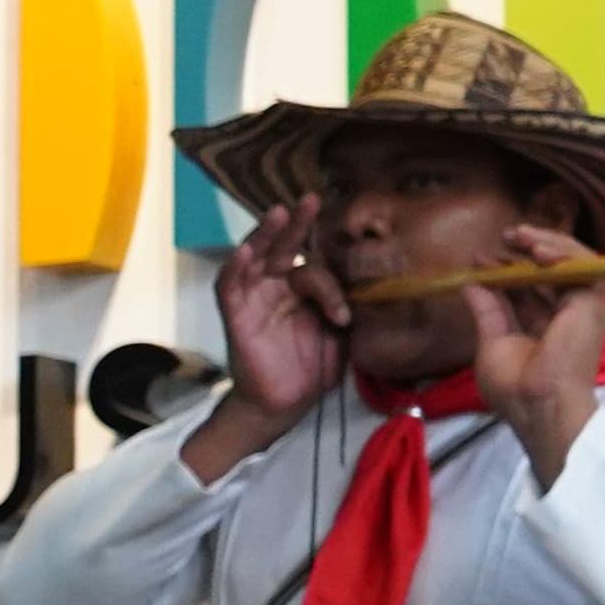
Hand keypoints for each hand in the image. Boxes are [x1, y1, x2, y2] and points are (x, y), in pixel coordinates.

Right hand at [181, 198, 347, 483]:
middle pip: (282, 247)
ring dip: (265, 235)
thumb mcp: (341, 333)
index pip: (313, 265)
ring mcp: (253, 299)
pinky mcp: (236, 316)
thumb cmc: (312, 368)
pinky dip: (236, 268)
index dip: (329, 270)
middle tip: (311, 200)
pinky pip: (230, 288)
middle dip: (296, 224)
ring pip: (255, 258)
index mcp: (300, 289)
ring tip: (278, 214)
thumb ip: (348, 305)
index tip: (348, 273)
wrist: (284, 404)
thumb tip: (374, 283)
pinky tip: (245, 251)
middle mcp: (274, 287)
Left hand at [466, 224, 604, 486]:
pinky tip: (537, 250)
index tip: (480, 257)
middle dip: (528, 247)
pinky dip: (564, 252)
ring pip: (572, 262)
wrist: (538, 403)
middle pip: (551, 270)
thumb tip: (470, 283)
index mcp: (542, 325)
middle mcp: (564, 313)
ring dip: (547, 242)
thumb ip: (487, 311)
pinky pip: (585, 266)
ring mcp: (580, 307)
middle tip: (505, 235)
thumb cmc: (515, 385)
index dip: (506, 268)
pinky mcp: (592, 303)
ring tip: (520, 236)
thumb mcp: (493, 342)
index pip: (528, 287)